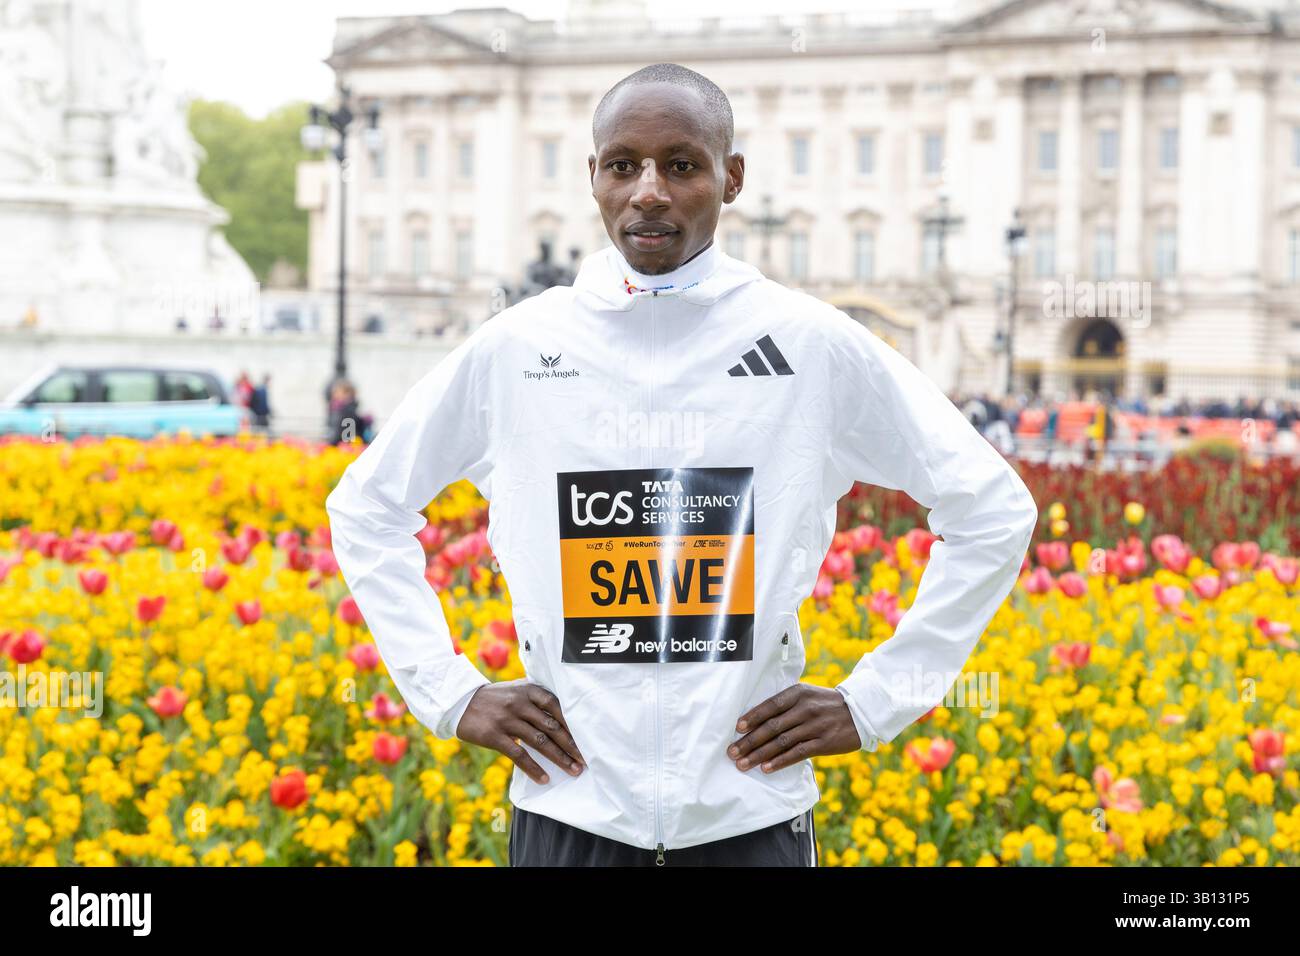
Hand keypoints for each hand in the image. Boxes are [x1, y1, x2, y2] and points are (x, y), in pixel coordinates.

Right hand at [456, 680, 585, 784]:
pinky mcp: (494, 736)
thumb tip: (565, 719)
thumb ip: (538, 699)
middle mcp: (520, 703)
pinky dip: (533, 768)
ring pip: (539, 742)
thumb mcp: (517, 690)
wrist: (461, 702)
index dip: (573, 724)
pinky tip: (544, 778)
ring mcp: (507, 720)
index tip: (587, 739)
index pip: (557, 707)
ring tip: (573, 770)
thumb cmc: (496, 698)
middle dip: (571, 745)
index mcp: (529, 690)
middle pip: (552, 727)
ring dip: (559, 758)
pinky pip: (519, 755)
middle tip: (585, 759)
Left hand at [727, 683, 861, 772]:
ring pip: (781, 742)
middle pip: (772, 727)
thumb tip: (755, 720)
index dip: (752, 717)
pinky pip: (797, 753)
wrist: (859, 712)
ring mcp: (815, 726)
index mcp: (798, 693)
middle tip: (732, 752)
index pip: (770, 705)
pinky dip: (779, 761)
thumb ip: (785, 704)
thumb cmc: (825, 704)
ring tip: (743, 764)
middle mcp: (805, 708)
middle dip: (749, 741)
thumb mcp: (807, 695)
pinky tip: (766, 768)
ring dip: (759, 754)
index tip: (737, 728)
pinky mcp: (823, 743)